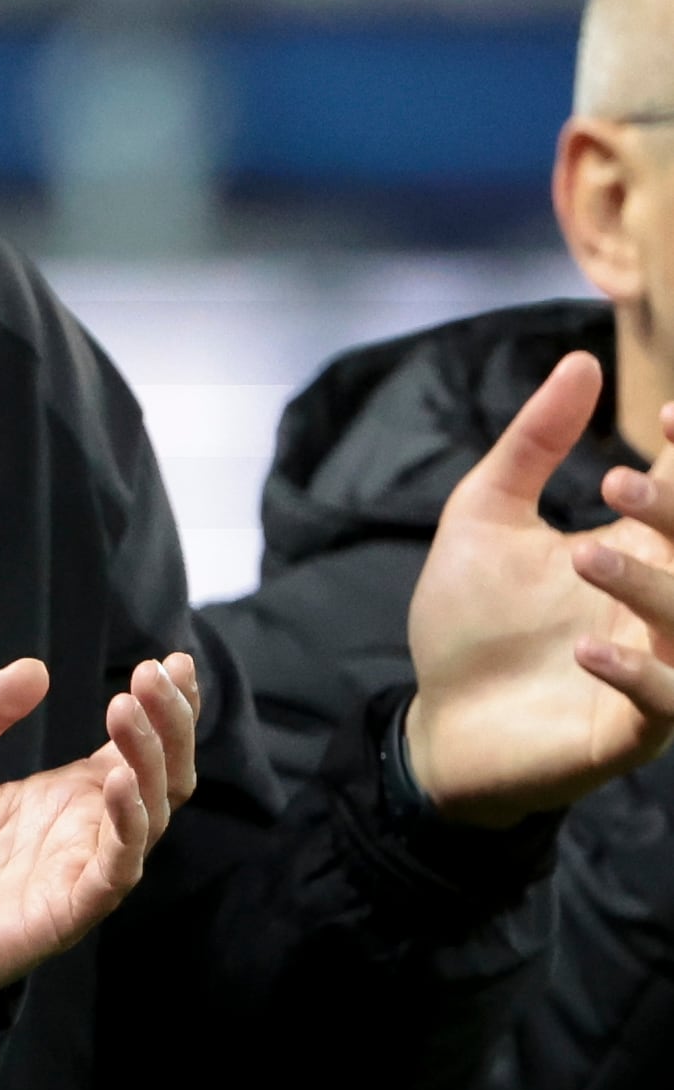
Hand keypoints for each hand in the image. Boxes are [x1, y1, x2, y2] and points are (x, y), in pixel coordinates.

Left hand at [0, 655, 198, 1049]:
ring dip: (152, 757)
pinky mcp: (65, 912)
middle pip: (160, 775)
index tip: (169, 660)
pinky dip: (129, 821)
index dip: (159, 708)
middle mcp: (77, 833)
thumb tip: (35, 669)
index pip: (131, 749)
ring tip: (130, 708)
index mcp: (54, 799)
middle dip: (170, 722)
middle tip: (159, 673)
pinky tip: (118, 779)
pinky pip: (118, 867)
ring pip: (152, 813)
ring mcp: (76, 872)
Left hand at [407, 355, 673, 823]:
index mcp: (643, 547)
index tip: (671, 415)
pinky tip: (586, 650)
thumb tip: (582, 360)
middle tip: (614, 485)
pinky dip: (639, 675)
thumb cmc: (469, 622)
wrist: (439, 722)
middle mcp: (664, 603)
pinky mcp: (635, 729)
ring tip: (584, 556)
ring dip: (650, 584)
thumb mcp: (486, 519)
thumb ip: (533, 444)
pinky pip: (669, 700)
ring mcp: (659, 665)